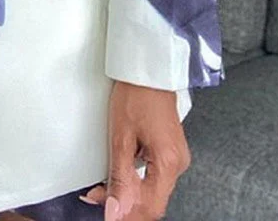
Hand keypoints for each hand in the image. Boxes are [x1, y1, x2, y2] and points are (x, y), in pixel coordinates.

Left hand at [79, 82, 189, 219]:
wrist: (149, 70)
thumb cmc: (137, 94)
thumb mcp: (121, 137)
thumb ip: (119, 177)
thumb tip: (115, 208)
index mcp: (168, 162)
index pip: (151, 206)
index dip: (128, 215)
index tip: (108, 214)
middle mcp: (178, 163)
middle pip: (152, 200)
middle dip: (125, 203)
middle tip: (99, 197)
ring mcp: (176, 156)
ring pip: (152, 189)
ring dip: (129, 192)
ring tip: (104, 187)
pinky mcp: (170, 150)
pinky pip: (154, 175)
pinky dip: (136, 179)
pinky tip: (119, 174)